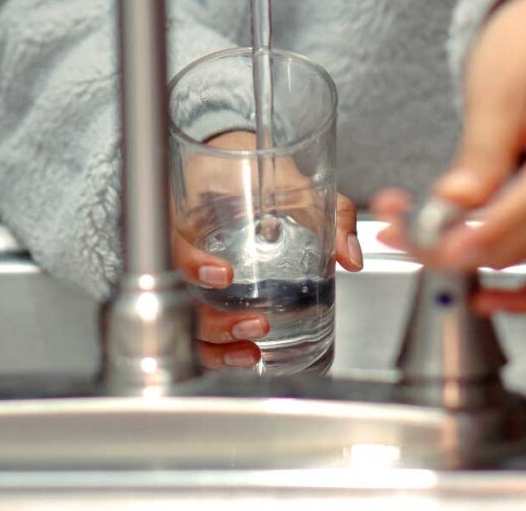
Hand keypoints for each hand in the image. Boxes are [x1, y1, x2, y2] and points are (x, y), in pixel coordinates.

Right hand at [173, 130, 361, 368]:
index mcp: (194, 215)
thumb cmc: (261, 172)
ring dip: (215, 345)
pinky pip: (202, 331)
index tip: (223, 274)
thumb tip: (351, 256)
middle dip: (214, 321)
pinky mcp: (208, 297)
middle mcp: (187, 250)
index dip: (191, 264)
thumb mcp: (297, 184)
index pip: (174, 244)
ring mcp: (194, 277)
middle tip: (256, 324)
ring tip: (251, 352)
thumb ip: (332, 213)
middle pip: (179, 296)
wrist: (243, 167)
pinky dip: (220, 352)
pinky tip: (247, 357)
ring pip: (186, 322)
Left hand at [373, 0, 525, 313]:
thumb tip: (455, 204)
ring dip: (468, 256)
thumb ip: (483, 150)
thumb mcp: (500, 83)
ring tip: (404, 234)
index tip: (431, 244)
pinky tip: (481, 298)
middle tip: (391, 228)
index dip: (482, 231)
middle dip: (454, 242)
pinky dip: (522, 288)